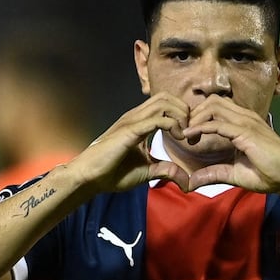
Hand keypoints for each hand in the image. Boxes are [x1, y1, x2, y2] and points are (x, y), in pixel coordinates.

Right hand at [71, 93, 191, 192]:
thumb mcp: (148, 172)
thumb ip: (166, 171)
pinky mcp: (130, 131)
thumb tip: (186, 182)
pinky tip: (177, 138)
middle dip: (184, 112)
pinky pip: (157, 119)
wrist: (89, 177)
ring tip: (183, 136)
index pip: (165, 104)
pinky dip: (173, 125)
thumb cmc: (112, 173)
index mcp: (139, 122)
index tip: (189, 137)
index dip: (182, 116)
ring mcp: (132, 121)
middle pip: (167, 97)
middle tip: (190, 133)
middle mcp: (136, 116)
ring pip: (164, 102)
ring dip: (180, 116)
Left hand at [183, 95, 279, 192]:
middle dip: (194, 114)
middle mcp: (245, 117)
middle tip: (184, 132)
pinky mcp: (247, 132)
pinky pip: (218, 123)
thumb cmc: (269, 174)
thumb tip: (193, 181)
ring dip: (195, 118)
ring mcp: (247, 122)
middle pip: (212, 101)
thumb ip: (214, 173)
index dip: (198, 117)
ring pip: (213, 106)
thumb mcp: (234, 173)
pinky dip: (201, 127)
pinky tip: (190, 136)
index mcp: (244, 122)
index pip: (216, 107)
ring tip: (186, 134)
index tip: (187, 134)